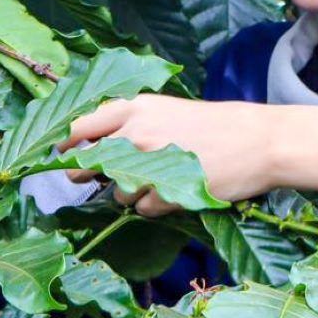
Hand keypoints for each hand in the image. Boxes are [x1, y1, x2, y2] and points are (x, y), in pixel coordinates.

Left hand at [56, 96, 317, 217]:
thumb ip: (133, 122)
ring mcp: (149, 166)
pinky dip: (155, 205)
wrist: (261, 140)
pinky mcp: (166, 194)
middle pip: (87, 163)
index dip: (63, 142)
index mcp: (136, 108)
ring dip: (129, 192)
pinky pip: (143, 209)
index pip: (79, 125)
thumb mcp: (169, 111)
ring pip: (116, 192)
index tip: (56, 152)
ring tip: (161, 181)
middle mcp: (135, 134)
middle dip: (84, 174)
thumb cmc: (217, 125)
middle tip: (86, 177)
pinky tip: (177, 193)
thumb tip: (95, 142)